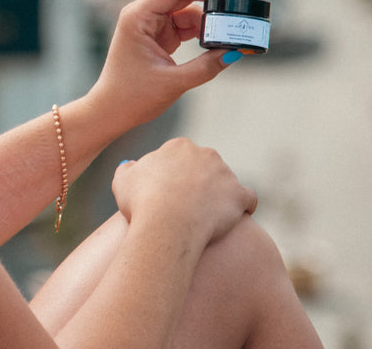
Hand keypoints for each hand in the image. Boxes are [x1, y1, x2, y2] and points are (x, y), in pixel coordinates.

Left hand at [87, 0, 241, 129]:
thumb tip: (236, 52)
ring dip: (211, 20)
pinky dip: (204, 32)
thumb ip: (206, 67)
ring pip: (188, 11)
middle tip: (243, 3)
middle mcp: (143, 14)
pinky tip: (221, 40)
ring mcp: (151, 24)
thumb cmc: (132, 97)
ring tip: (235, 30)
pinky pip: (185, 25)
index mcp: (138, 16)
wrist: (111, 111)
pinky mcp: (159, 35)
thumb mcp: (173, 82)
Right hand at [112, 138, 256, 247]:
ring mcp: (225, 174)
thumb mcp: (123, 181)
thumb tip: (131, 166)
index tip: (169, 194)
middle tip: (188, 206)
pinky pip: (248, 199)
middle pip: (206, 166)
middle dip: (200, 182)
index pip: (181, 157)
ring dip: (220, 196)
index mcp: (179, 146)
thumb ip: (127, 169)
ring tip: (207, 218)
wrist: (166, 224)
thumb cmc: (142, 202)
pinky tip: (237, 219)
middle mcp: (206, 154)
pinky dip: (244, 208)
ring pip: (226, 183)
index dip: (175, 176)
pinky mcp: (239, 195)